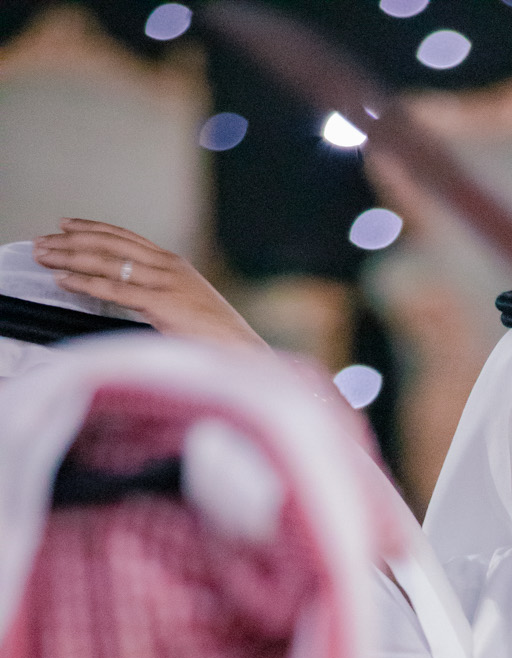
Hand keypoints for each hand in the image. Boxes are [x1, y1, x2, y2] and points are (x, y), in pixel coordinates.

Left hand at [33, 222, 265, 349]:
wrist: (246, 355)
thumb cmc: (220, 342)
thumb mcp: (188, 311)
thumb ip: (162, 299)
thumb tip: (136, 300)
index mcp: (176, 265)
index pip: (126, 237)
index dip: (93, 228)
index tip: (66, 225)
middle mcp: (169, 266)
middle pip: (111, 243)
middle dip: (71, 240)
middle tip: (41, 240)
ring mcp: (166, 283)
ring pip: (108, 261)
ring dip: (70, 257)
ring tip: (44, 256)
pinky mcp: (163, 304)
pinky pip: (116, 289)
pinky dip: (86, 283)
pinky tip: (65, 280)